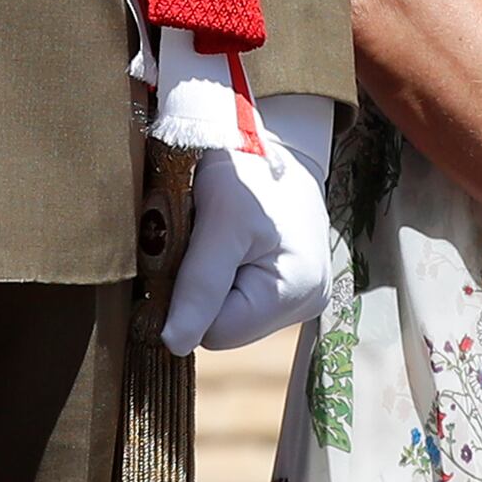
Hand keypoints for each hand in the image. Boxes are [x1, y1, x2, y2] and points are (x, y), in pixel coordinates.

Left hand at [160, 92, 336, 354]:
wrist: (268, 135)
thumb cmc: (247, 171)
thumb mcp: (220, 222)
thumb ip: (200, 286)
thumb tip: (173, 345)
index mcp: (297, 293)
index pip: (217, 333)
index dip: (186, 301)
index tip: (179, 255)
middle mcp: (307, 303)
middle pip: (224, 326)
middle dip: (200, 290)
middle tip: (197, 240)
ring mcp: (302, 295)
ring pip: (229, 312)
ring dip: (208, 282)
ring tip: (212, 238)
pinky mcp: (291, 283)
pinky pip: (240, 296)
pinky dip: (222, 274)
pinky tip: (225, 244)